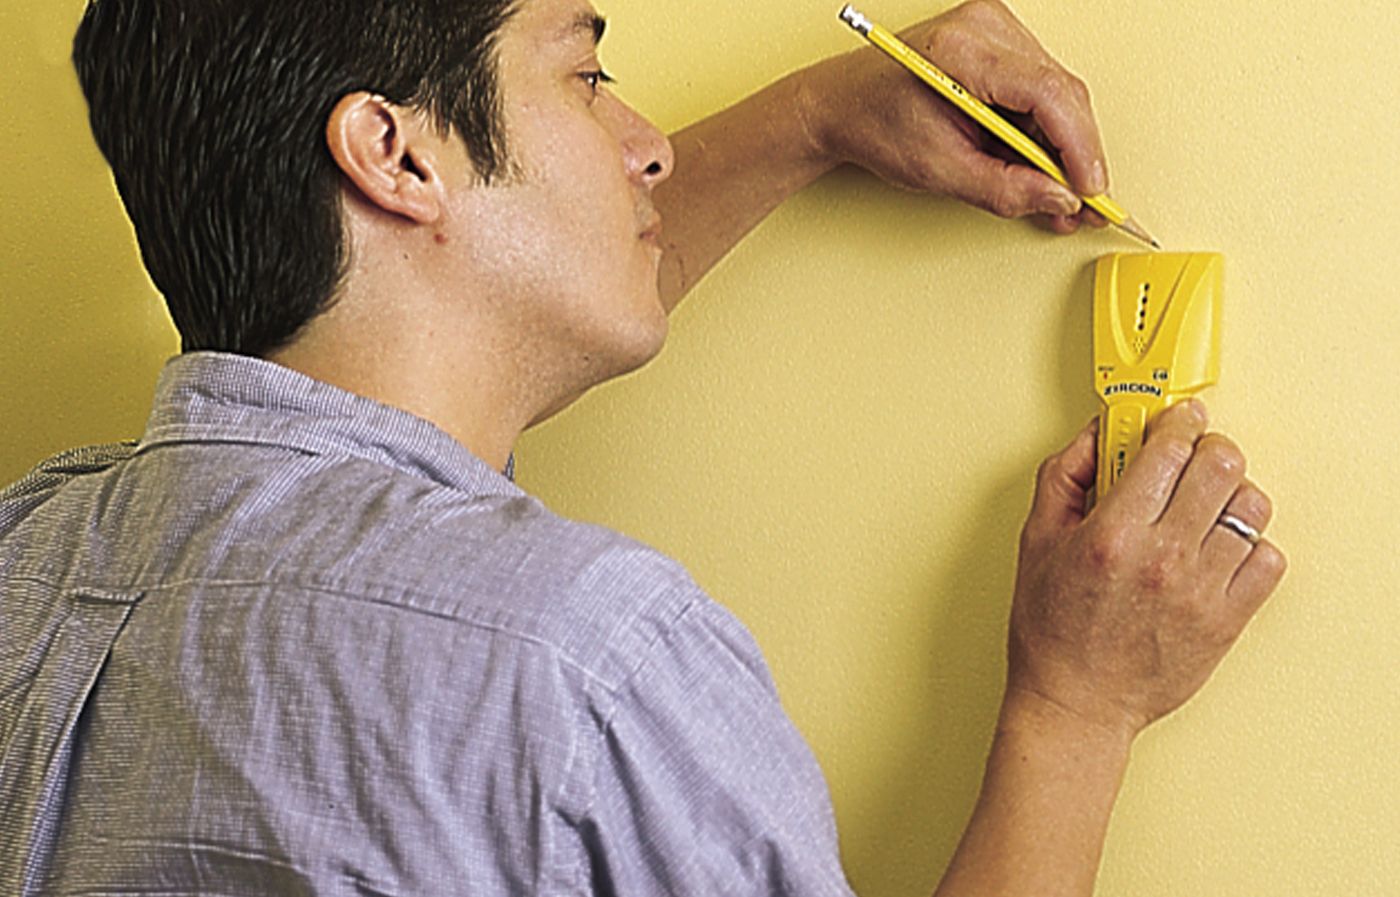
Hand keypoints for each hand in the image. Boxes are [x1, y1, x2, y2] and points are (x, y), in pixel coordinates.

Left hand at [801, 0, 1109, 234]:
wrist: (841, 103)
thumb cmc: (874, 124)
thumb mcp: (938, 170)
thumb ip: (1003, 189)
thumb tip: (1058, 199)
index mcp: (962, 50)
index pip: (1048, 94)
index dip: (1079, 148)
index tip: (1091, 190)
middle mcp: (984, 26)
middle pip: (1061, 92)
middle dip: (1076, 154)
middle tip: (1084, 204)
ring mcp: (993, 27)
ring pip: (1057, 92)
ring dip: (1062, 146)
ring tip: (1058, 193)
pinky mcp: (997, 40)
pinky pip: (1040, 87)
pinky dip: (1044, 129)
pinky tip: (1041, 165)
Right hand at [1006, 401, 1287, 737]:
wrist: (1076, 704)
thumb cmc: (1051, 629)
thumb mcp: (1036, 541)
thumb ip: (1065, 476)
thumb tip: (1098, 432)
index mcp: (1113, 534)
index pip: (1169, 449)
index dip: (1177, 422)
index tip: (1177, 419)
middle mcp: (1163, 558)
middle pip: (1221, 466)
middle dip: (1209, 447)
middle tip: (1194, 456)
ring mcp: (1201, 590)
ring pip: (1251, 507)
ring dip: (1230, 494)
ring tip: (1206, 505)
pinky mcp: (1227, 619)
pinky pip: (1269, 557)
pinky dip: (1251, 543)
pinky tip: (1219, 548)